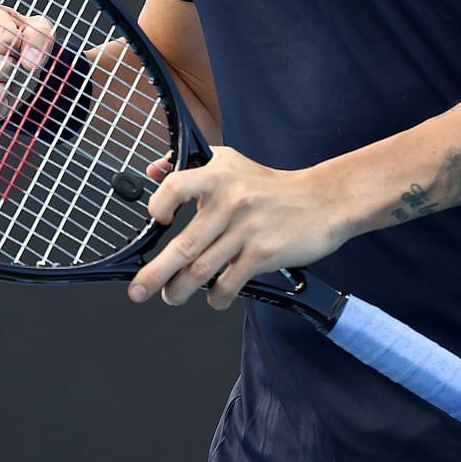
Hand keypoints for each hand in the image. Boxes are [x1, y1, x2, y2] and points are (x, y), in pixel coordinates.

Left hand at [128, 147, 351, 310]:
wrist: (323, 201)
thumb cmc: (272, 187)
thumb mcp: (232, 163)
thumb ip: (193, 166)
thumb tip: (154, 170)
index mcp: (218, 175)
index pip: (176, 186)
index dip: (159, 204)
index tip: (155, 221)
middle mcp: (230, 201)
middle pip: (183, 245)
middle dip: (155, 273)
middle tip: (138, 290)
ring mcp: (247, 229)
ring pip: (202, 270)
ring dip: (180, 290)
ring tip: (172, 297)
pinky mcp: (263, 253)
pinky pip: (230, 283)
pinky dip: (217, 297)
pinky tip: (214, 298)